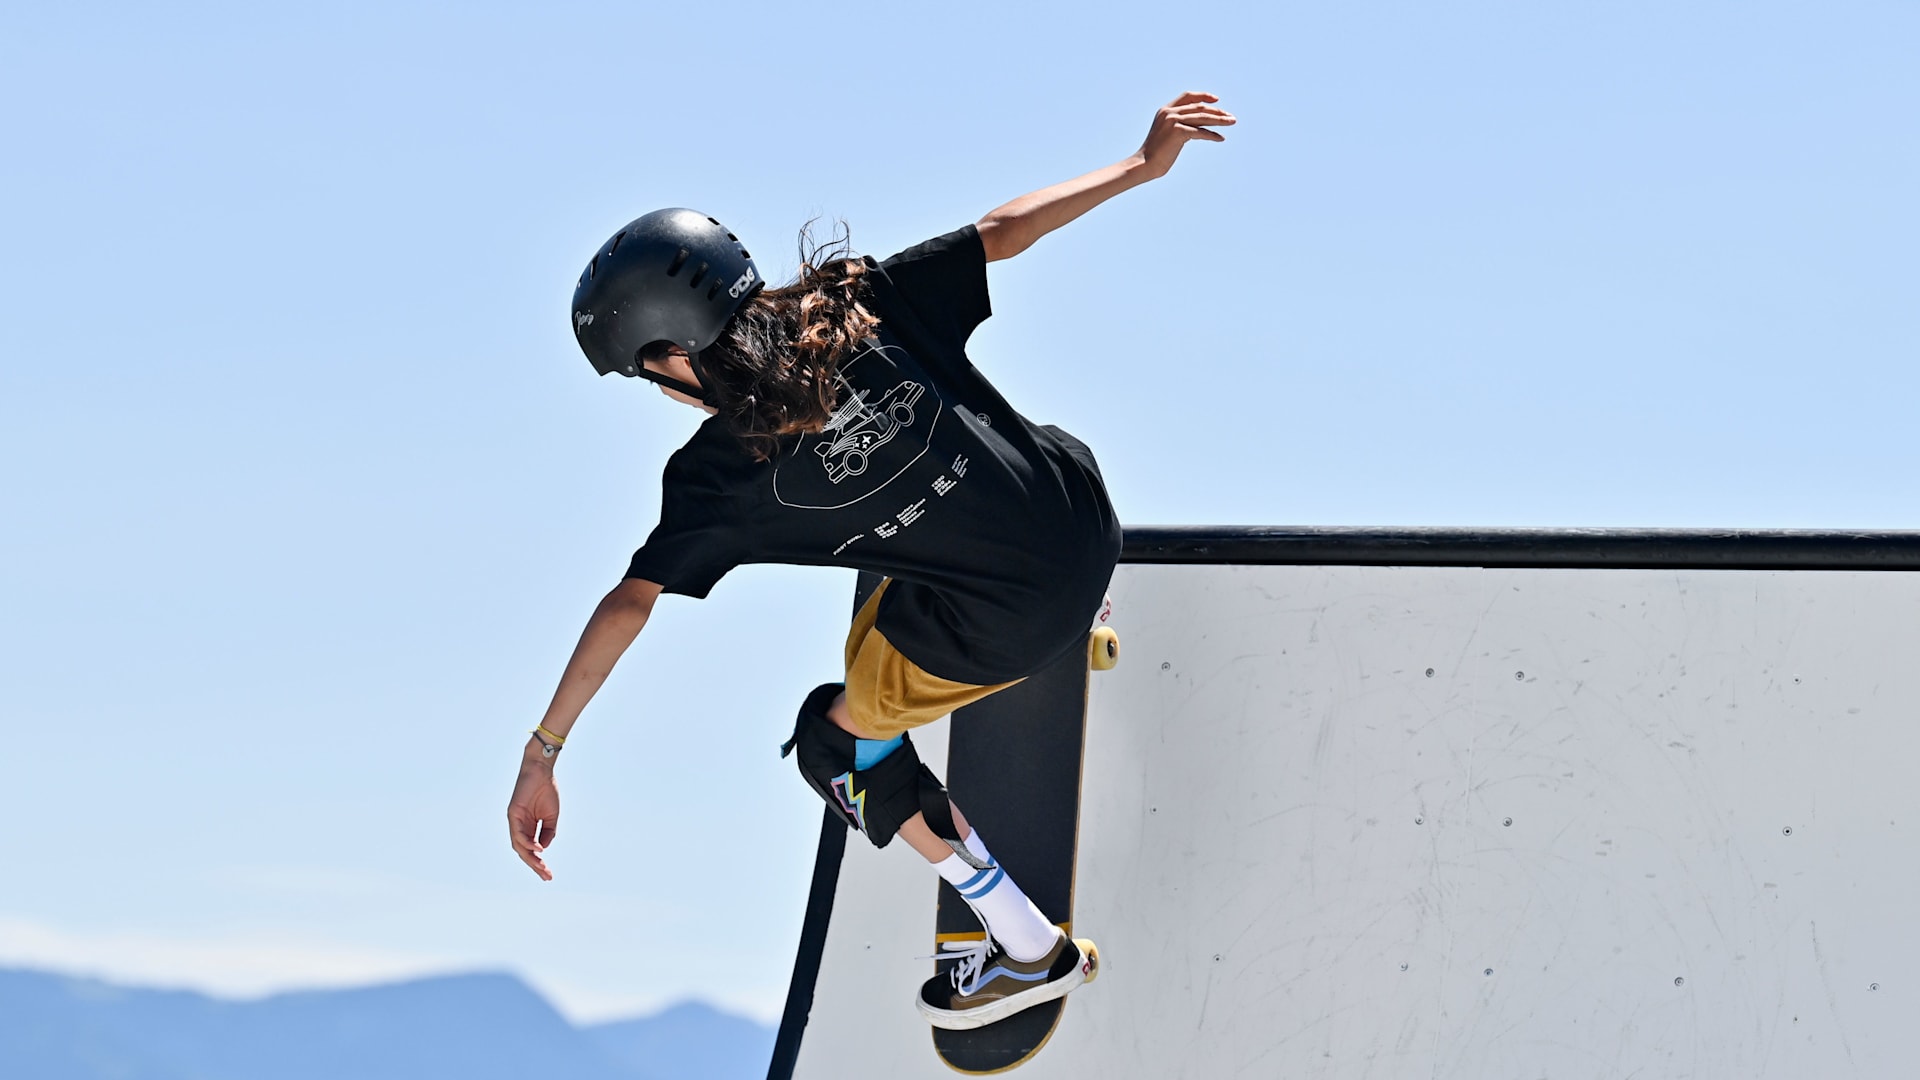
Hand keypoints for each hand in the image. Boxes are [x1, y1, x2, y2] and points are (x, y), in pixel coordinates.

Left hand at [508, 757, 559, 880]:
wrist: (542, 771)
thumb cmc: (547, 791)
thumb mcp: (551, 817)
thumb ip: (548, 833)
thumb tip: (543, 849)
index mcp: (528, 828)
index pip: (531, 850)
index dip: (539, 863)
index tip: (549, 875)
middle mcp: (519, 827)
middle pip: (524, 852)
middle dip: (535, 865)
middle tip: (546, 876)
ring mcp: (515, 821)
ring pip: (519, 846)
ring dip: (530, 858)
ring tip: (541, 866)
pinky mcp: (513, 814)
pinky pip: (518, 833)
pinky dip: (527, 843)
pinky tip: (537, 849)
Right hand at [1137, 91, 1235, 179]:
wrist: (1145, 164)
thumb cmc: (1156, 154)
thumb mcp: (1168, 134)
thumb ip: (1180, 126)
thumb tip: (1200, 127)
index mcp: (1165, 110)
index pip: (1188, 97)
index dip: (1203, 96)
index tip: (1217, 100)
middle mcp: (1169, 112)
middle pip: (1199, 107)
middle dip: (1217, 111)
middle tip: (1231, 117)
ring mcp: (1173, 121)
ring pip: (1202, 117)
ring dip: (1220, 120)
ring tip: (1232, 122)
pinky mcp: (1178, 132)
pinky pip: (1200, 132)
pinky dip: (1212, 135)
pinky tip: (1220, 138)